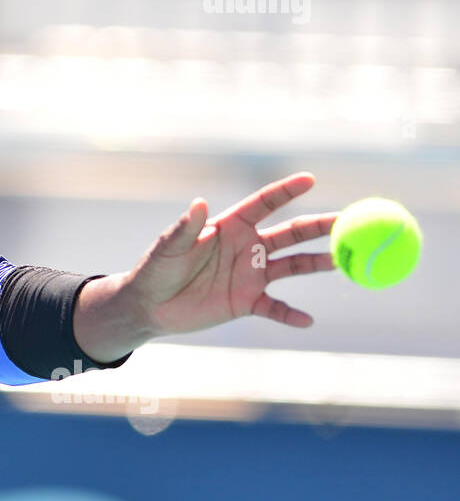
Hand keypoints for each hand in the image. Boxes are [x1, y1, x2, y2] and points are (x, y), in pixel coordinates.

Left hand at [125, 171, 337, 336]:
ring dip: (317, 264)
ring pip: (293, 266)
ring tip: (344, 261)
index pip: (264, 204)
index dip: (286, 191)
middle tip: (349, 221)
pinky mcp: (247, 301)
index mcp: (230, 226)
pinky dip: (290, 315)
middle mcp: (247, 247)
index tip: (310, 179)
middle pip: (291, 233)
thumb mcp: (170, 247)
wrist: (150, 305)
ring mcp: (250, 274)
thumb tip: (199, 204)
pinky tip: (306, 320)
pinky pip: (275, 308)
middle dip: (320, 226)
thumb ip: (187, 228)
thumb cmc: (157, 268)